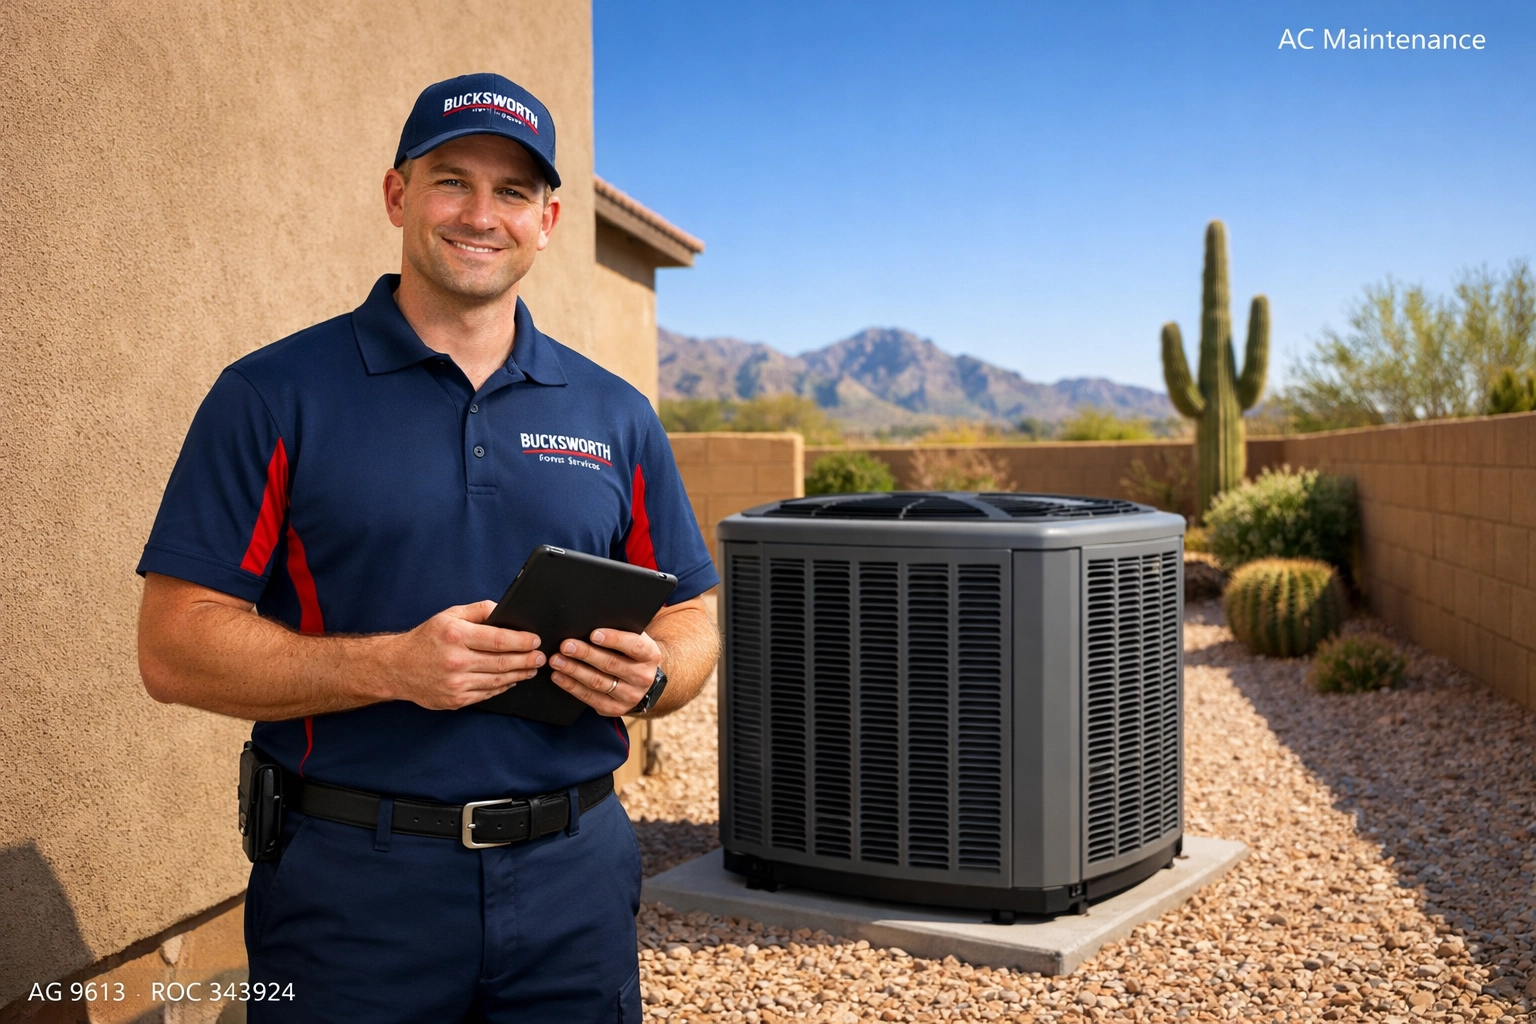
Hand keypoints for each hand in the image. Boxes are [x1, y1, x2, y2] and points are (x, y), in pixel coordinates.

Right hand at [378, 600, 542, 710]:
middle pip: (502, 662)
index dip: (522, 641)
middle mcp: (455, 660)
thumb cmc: (425, 639)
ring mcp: (455, 683)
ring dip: (519, 675)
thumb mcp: (449, 615)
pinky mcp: (455, 699)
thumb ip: (479, 610)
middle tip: (541, 657)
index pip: (498, 639)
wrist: (396, 668)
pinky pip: (487, 694)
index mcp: (455, 635)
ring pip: (498, 681)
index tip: (535, 640)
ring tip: (531, 669)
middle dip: (527, 660)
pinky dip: (503, 687)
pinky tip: (512, 680)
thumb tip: (505, 610)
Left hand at [548, 628, 660, 716]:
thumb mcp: (636, 639)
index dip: (614, 639)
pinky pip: (590, 698)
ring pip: (598, 682)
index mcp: (650, 656)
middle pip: (611, 664)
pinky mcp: (614, 708)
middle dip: (586, 654)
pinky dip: (572, 686)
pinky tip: (559, 677)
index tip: (593, 634)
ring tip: (557, 660)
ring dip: (574, 670)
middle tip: (566, 646)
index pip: (634, 646)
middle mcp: (642, 677)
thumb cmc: (632, 654)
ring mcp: (629, 696)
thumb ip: (622, 631)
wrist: (643, 681)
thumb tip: (591, 621)